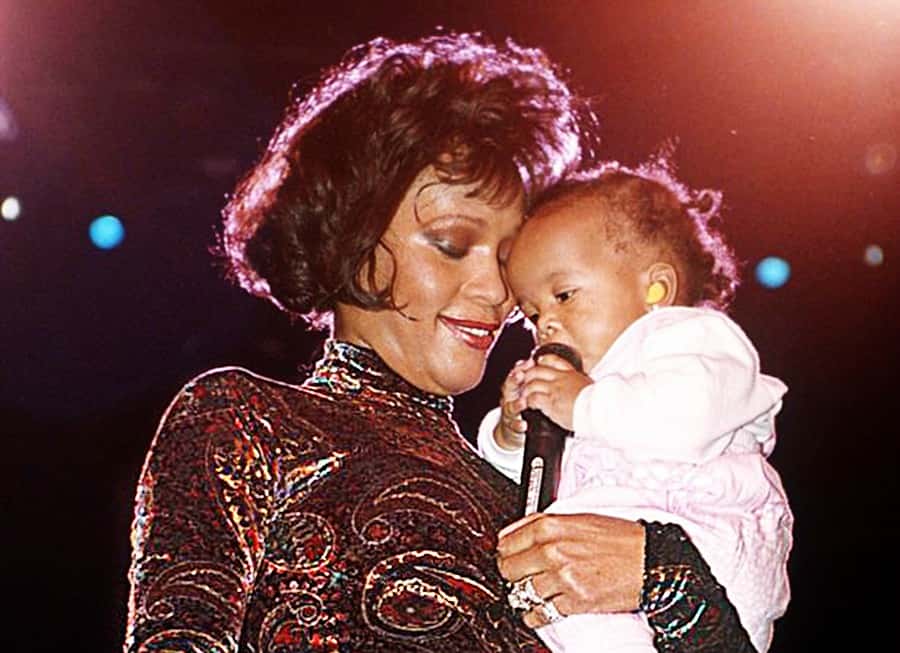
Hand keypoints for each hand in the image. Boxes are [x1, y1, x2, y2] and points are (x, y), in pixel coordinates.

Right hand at [494, 359, 532, 449]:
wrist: (511, 428)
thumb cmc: (521, 404)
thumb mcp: (523, 389)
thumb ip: (529, 376)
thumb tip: (539, 358)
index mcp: (513, 387)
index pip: (515, 374)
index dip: (521, 367)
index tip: (529, 362)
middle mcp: (509, 398)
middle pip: (508, 387)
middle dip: (514, 380)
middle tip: (520, 375)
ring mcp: (509, 412)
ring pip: (510, 407)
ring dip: (516, 404)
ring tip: (523, 402)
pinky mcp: (511, 427)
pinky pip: (513, 426)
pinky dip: (518, 425)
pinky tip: (524, 424)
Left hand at [496, 512, 644, 627]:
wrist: (651, 560)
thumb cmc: (621, 538)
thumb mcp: (578, 518)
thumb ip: (543, 524)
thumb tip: (514, 533)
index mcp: (550, 526)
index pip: (505, 543)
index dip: (506, 553)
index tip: (509, 558)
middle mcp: (552, 550)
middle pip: (508, 570)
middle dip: (514, 575)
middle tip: (523, 575)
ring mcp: (561, 577)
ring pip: (522, 593)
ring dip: (527, 595)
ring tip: (538, 591)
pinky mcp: (573, 601)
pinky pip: (541, 613)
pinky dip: (539, 614)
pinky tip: (545, 607)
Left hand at [518, 353, 591, 430]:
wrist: (599, 408)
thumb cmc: (598, 401)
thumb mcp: (591, 386)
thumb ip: (581, 384)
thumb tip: (582, 387)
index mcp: (572, 373)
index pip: (553, 360)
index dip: (542, 361)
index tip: (538, 363)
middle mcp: (561, 378)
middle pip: (537, 370)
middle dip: (528, 375)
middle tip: (525, 382)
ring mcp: (555, 389)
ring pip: (532, 383)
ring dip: (525, 390)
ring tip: (524, 396)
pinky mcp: (551, 401)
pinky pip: (533, 398)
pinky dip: (528, 401)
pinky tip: (529, 405)